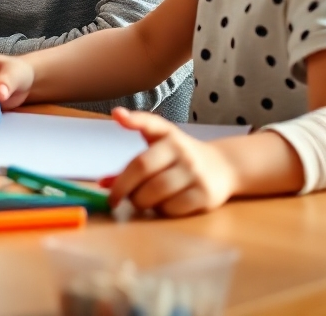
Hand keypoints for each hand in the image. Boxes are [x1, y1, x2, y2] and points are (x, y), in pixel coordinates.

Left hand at [99, 109, 237, 216]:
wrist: (223, 167)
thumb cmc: (179, 159)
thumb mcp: (158, 150)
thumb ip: (132, 163)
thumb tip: (102, 183)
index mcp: (167, 134)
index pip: (150, 123)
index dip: (134, 119)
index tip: (117, 115)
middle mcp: (181, 149)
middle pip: (143, 167)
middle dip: (123, 186)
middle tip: (115, 197)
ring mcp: (194, 172)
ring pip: (155, 191)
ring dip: (140, 201)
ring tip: (140, 200)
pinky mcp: (205, 194)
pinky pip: (172, 208)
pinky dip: (160, 211)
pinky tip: (162, 205)